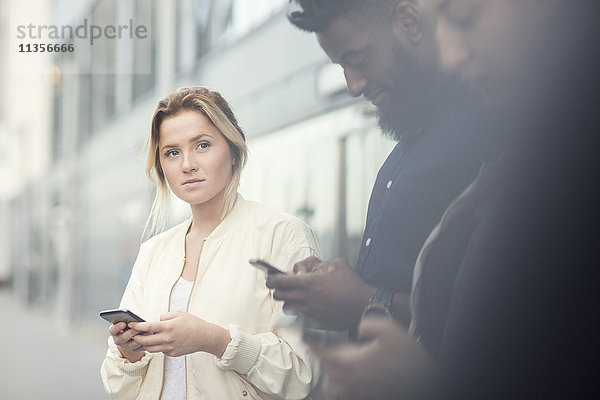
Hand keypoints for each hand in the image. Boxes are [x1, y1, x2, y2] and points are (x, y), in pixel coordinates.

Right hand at [109, 322, 144, 362]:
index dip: (117, 327)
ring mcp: (125, 346)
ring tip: (146, 333)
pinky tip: (150, 338)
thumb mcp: (127, 321)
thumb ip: (128, 320)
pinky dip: (144, 343)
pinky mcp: (134, 350)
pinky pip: (139, 349)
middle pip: (122, 338)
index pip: (112, 330)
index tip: (123, 323)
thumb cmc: (130, 324)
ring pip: (131, 345)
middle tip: (137, 329)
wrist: (133, 335)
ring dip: (139, 339)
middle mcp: (118, 339)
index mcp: (114, 331)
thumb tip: (134, 318)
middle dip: (130, 333)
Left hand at [129, 311, 230, 357]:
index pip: (148, 327)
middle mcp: (167, 338)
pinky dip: (157, 347)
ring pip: (151, 348)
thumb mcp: (179, 314)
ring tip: (143, 338)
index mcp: (168, 327)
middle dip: (137, 338)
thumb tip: (156, 321)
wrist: (205, 337)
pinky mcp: (172, 354)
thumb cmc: (193, 323)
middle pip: (145, 341)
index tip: (131, 324)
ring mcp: (170, 348)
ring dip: (145, 344)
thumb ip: (165, 316)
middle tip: (133, 334)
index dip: (137, 326)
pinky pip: (160, 351)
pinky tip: (158, 342)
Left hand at [266, 257, 374, 329]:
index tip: (269, 277)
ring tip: (293, 295)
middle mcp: (307, 298)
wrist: (364, 306)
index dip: (272, 279)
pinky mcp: (316, 321)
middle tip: (279, 286)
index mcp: (310, 282)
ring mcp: (310, 311)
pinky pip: (300, 315)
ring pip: (287, 307)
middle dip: (277, 290)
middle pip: (279, 295)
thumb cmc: (352, 285)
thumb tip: (307, 268)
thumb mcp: (336, 265)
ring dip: (287, 300)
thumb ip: (318, 264)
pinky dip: (299, 309)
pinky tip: (306, 304)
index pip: (281, 281)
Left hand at [313, 317, 435, 399]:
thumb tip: (358, 329)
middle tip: (321, 346)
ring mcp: (357, 392)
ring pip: (333, 384)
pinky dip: (341, 384)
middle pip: (325, 369)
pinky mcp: (366, 398)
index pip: (322, 351)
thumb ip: (367, 324)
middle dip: (321, 356)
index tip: (304, 336)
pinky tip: (350, 376)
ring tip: (334, 362)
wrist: (426, 383)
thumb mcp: (389, 328)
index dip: (311, 342)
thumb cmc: (408, 357)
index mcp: (350, 362)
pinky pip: (345, 393)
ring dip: (329, 372)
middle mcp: (350, 380)